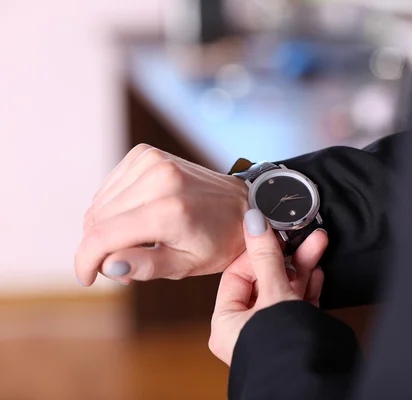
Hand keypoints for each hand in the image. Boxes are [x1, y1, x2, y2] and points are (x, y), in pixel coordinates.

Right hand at [75, 144, 248, 285]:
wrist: (242, 204)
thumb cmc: (220, 240)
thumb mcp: (187, 265)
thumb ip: (145, 266)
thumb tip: (108, 265)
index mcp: (169, 210)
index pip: (102, 236)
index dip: (84, 261)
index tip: (86, 278)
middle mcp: (159, 178)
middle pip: (96, 220)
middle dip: (100, 247)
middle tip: (127, 263)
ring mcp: (152, 161)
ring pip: (99, 204)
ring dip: (107, 227)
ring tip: (138, 241)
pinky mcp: (147, 153)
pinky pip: (110, 187)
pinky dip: (115, 207)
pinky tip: (139, 217)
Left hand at [209, 209, 326, 365]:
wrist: (314, 378)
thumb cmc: (284, 349)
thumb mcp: (274, 293)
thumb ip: (266, 257)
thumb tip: (254, 223)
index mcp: (226, 324)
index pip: (237, 275)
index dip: (257, 252)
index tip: (272, 233)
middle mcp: (245, 330)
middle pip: (264, 280)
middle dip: (288, 257)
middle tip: (301, 236)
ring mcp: (270, 332)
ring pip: (284, 290)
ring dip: (302, 268)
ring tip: (316, 245)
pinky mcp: (292, 335)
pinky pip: (296, 305)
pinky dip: (307, 288)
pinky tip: (317, 272)